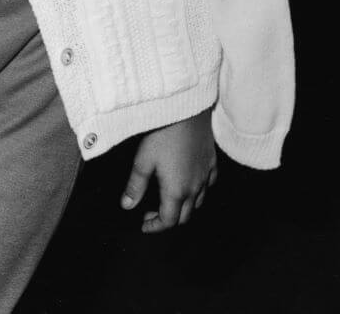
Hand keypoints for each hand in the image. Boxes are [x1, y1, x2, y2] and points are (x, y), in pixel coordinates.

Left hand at [120, 107, 216, 233]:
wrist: (187, 112)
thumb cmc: (162, 135)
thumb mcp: (143, 160)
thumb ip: (135, 186)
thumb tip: (127, 206)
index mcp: (176, 191)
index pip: (168, 220)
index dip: (155, 226)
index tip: (144, 225)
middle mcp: (195, 188)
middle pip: (185, 216)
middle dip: (168, 219)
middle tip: (152, 213)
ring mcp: (206, 176)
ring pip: (198, 202)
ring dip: (183, 207)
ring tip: (169, 199)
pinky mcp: (212, 162)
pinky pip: (209, 184)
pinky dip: (199, 190)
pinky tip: (190, 182)